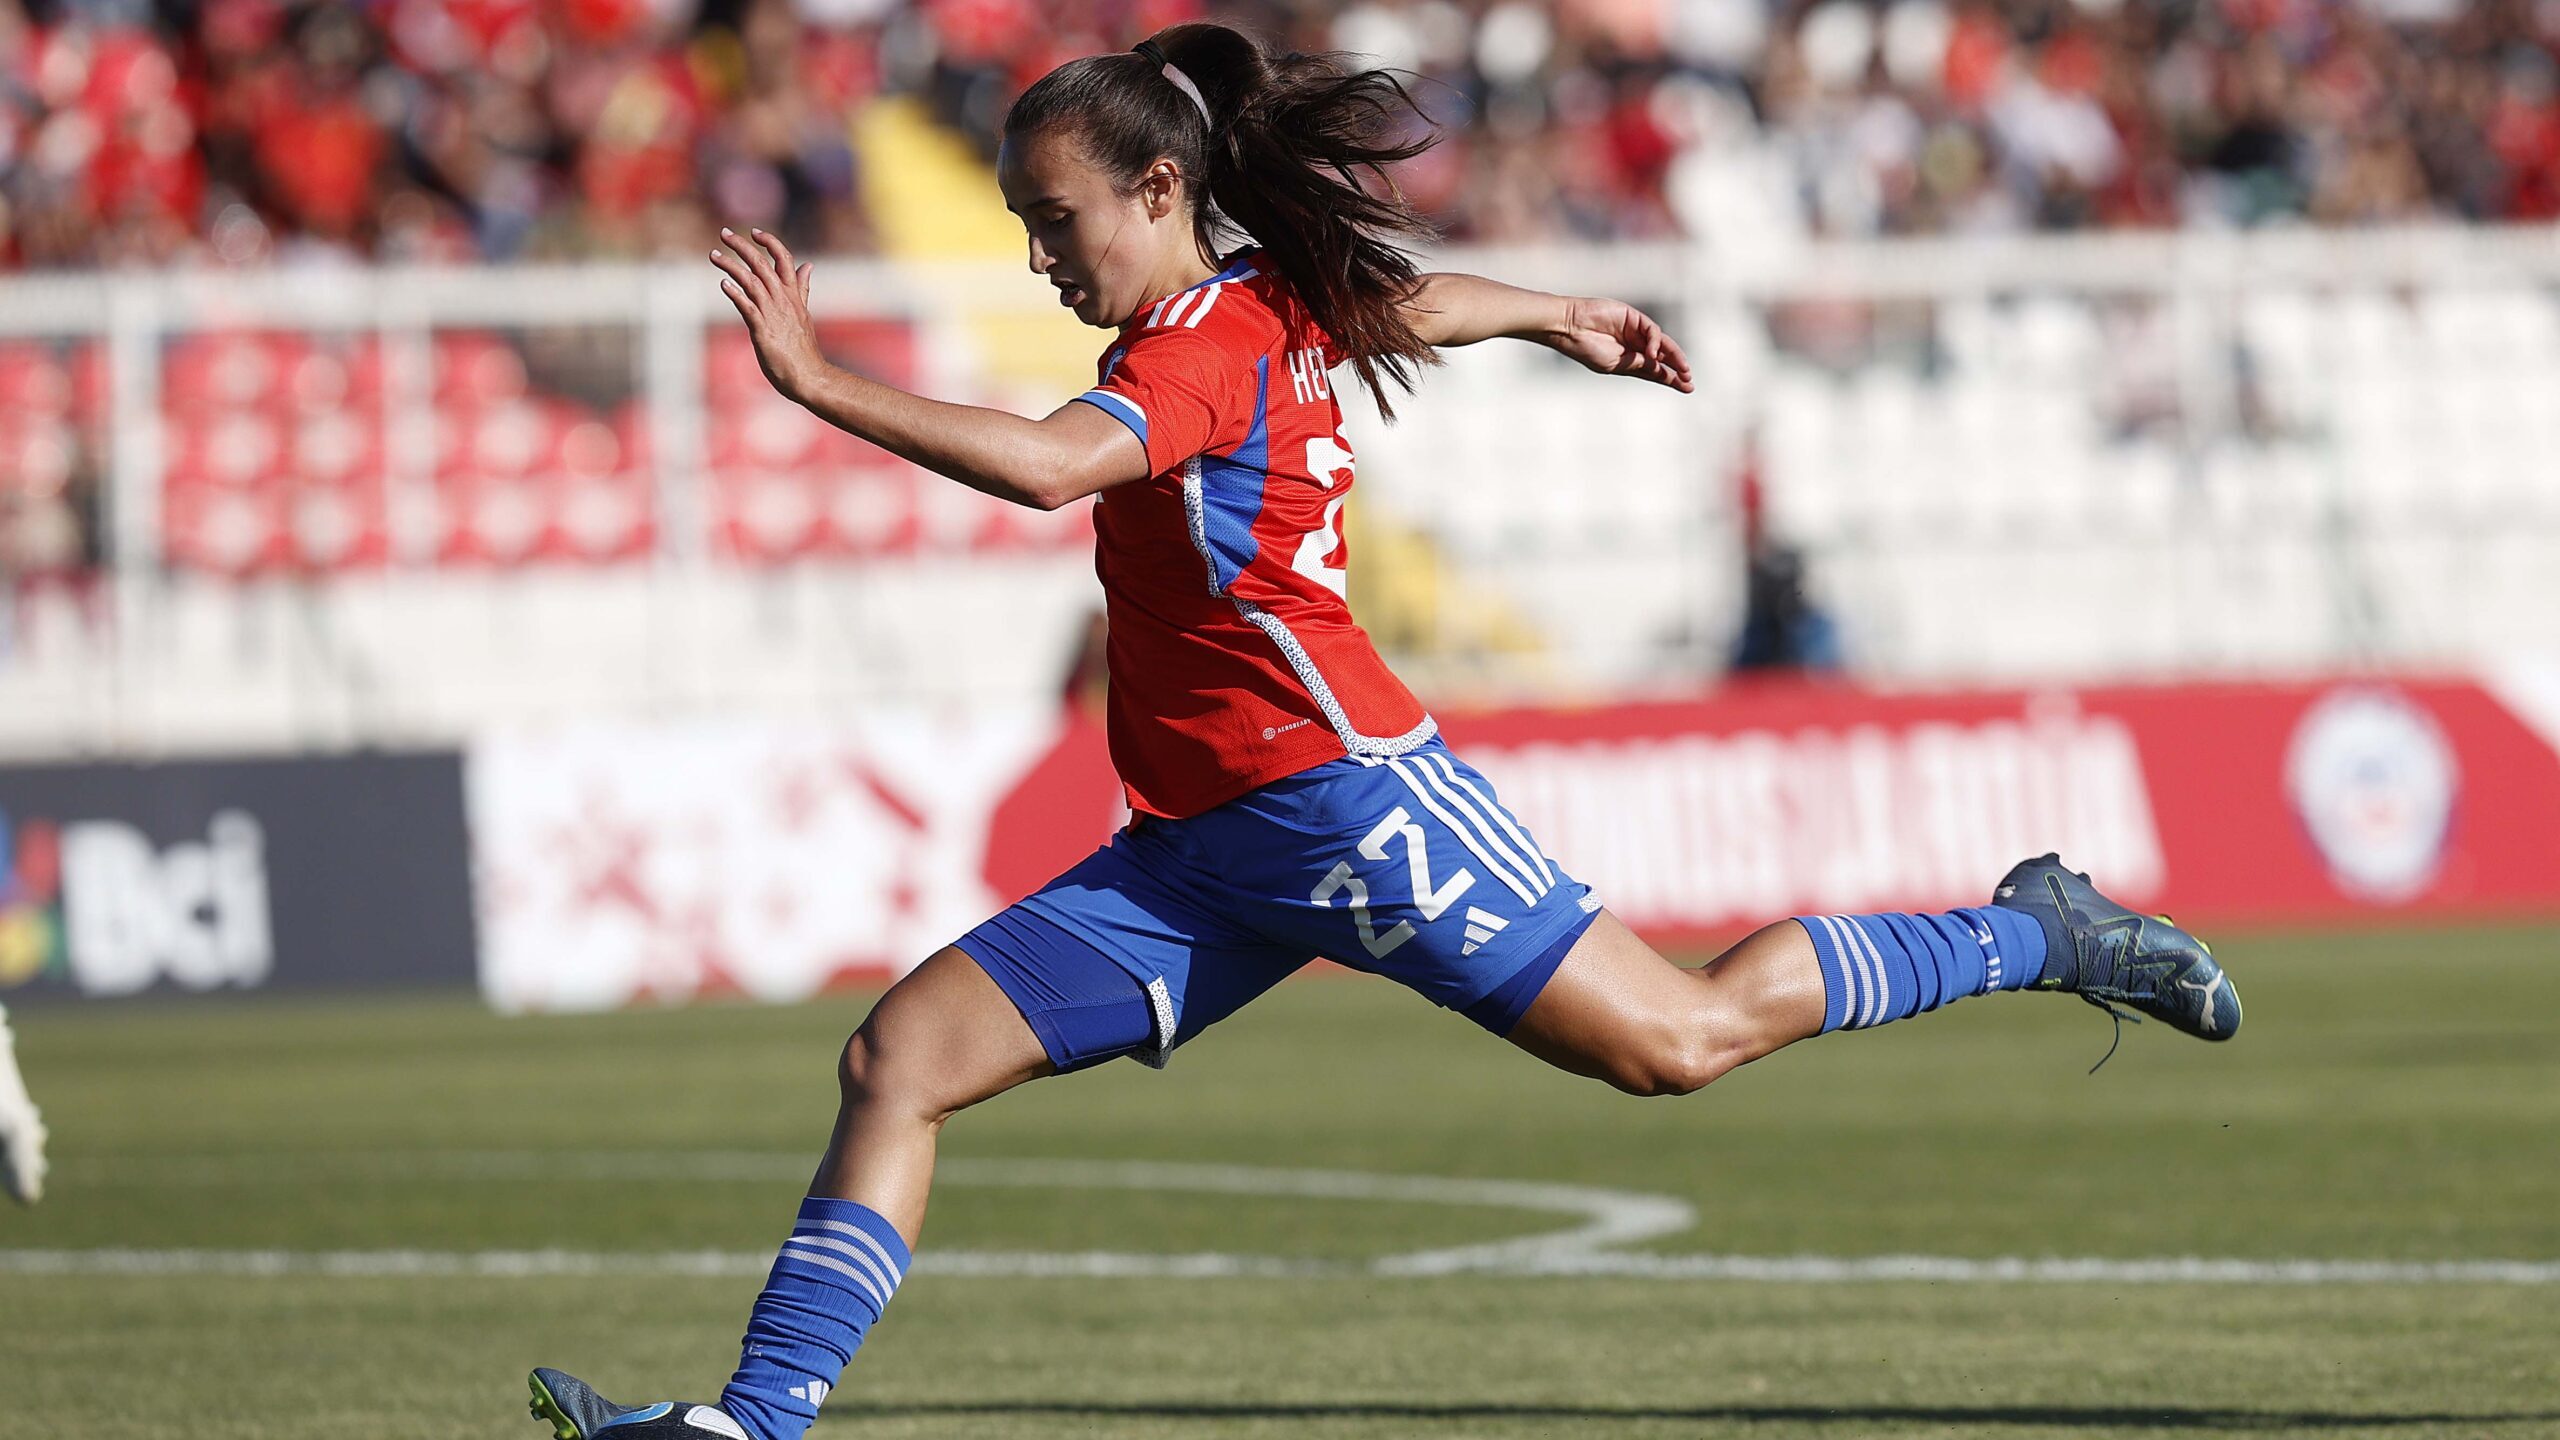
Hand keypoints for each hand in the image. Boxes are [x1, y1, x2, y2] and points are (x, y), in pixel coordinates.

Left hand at [710, 227, 823, 401]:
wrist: (810, 377)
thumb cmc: (804, 350)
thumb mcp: (804, 313)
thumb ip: (802, 289)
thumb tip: (808, 266)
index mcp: (793, 296)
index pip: (784, 259)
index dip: (770, 242)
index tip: (754, 232)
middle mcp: (783, 300)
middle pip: (762, 264)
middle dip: (742, 246)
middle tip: (724, 233)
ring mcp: (773, 314)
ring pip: (751, 280)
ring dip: (730, 265)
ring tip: (713, 255)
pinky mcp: (763, 330)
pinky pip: (747, 307)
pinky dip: (735, 293)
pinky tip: (723, 284)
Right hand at [1549, 296, 1694, 392]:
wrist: (1571, 329)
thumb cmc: (1587, 349)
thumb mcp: (1616, 365)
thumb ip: (1639, 366)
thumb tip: (1662, 370)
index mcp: (1629, 361)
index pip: (1655, 371)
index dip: (1671, 378)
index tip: (1688, 387)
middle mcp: (1635, 346)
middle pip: (1663, 358)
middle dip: (1677, 368)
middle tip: (1689, 380)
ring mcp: (1635, 331)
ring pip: (1662, 344)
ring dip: (1674, 357)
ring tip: (1683, 370)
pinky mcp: (1633, 317)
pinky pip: (1651, 331)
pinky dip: (1655, 342)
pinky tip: (1653, 353)